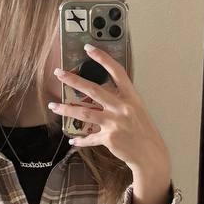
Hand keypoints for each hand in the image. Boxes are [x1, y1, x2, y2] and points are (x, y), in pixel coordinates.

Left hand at [48, 46, 171, 203]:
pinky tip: (72, 140)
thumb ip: (120, 101)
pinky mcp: (108, 138)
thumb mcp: (137, 111)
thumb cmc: (143, 131)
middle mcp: (123, 108)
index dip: (103, 59)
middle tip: (58, 73)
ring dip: (66, 109)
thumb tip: (100, 94)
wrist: (150, 155)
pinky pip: (89, 138)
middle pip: (94, 90)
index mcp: (132, 97)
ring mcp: (115, 123)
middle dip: (73, 80)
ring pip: (84, 113)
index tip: (89, 48)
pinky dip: (80, 140)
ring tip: (52, 106)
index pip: (117, 72)